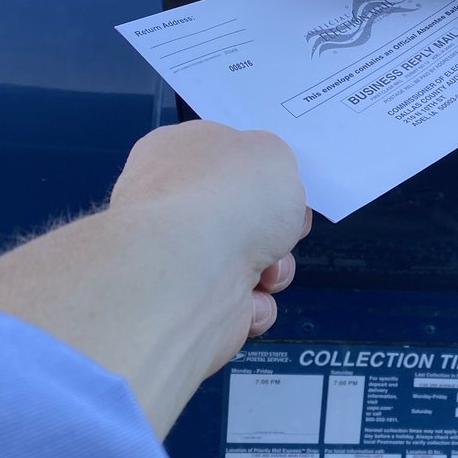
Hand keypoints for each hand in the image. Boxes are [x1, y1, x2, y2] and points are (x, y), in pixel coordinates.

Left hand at [109, 120, 310, 375]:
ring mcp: (176, 258)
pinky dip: (254, 305)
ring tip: (268, 270)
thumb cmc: (230, 197)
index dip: (259, 171)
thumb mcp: (272, 151)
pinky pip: (239, 304)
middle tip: (287, 227)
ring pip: (247, 262)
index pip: (220, 154)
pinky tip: (248, 299)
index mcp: (176, 152)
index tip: (283, 184)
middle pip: (241, 214)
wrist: (193, 271)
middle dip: (274, 227)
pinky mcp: (186, 306)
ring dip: (274, 269)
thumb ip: (271, 162)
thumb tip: (263, 186)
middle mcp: (170, 204)